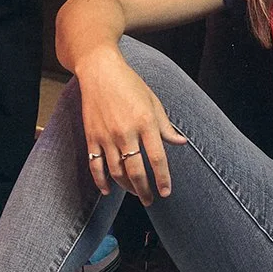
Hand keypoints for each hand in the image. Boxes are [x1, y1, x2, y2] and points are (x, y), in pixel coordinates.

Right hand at [75, 46, 187, 202]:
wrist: (100, 71)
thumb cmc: (130, 84)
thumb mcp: (153, 102)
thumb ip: (166, 126)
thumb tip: (181, 143)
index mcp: (145, 122)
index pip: (157, 158)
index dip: (162, 178)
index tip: (166, 192)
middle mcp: (126, 132)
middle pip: (136, 171)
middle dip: (144, 190)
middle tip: (150, 200)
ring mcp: (106, 136)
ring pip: (116, 172)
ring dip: (126, 187)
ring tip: (135, 193)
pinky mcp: (91, 137)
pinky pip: (95, 165)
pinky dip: (101, 181)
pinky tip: (108, 191)